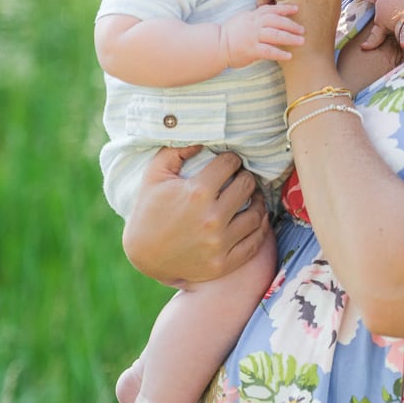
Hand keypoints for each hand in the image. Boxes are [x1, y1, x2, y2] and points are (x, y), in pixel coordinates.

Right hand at [122, 146, 271, 287]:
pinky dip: (260, 228)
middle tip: (241, 177)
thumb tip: (202, 140)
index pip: (230, 164)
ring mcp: (220, 243)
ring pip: (257, 214)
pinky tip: (255, 218)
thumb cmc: (149, 211)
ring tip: (251, 196)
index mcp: (197, 192)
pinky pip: (255, 242)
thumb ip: (176, 151)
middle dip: (245, 177)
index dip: (231, 159)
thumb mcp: (154, 174)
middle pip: (247, 186)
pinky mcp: (224, 263)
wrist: (143, 256)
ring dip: (257, 201)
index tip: (228, 162)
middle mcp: (212, 218)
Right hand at [221, 3, 303, 67]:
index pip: (271, 9)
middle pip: (276, 21)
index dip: (284, 8)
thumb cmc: (231, 33)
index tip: (297, 8)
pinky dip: (279, 53)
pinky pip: (268, 51)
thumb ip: (257, 17)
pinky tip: (289, 56)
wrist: (216, 45)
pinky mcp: (251, 50)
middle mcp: (254, 24)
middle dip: (291, 24)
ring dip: (289, 38)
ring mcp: (252, 37)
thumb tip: (272, 15)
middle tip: (303, 29)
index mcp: (253, 15)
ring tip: (301, 41)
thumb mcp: (244, 19)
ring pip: (275, 35)